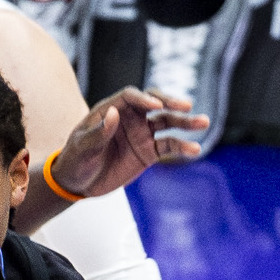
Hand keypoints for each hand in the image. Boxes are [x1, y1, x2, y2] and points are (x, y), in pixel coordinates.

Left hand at [50, 86, 208, 196]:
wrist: (78, 182)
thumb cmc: (75, 159)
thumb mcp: (82, 147)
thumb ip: (98, 133)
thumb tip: (114, 113)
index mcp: (111, 109)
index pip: (131, 97)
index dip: (143, 99)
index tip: (155, 106)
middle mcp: (130, 118)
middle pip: (155, 103)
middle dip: (171, 103)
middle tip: (187, 106)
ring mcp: (142, 134)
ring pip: (167, 123)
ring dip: (185, 122)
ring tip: (203, 122)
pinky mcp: (149, 152)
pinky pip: (168, 146)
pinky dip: (182, 147)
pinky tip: (195, 149)